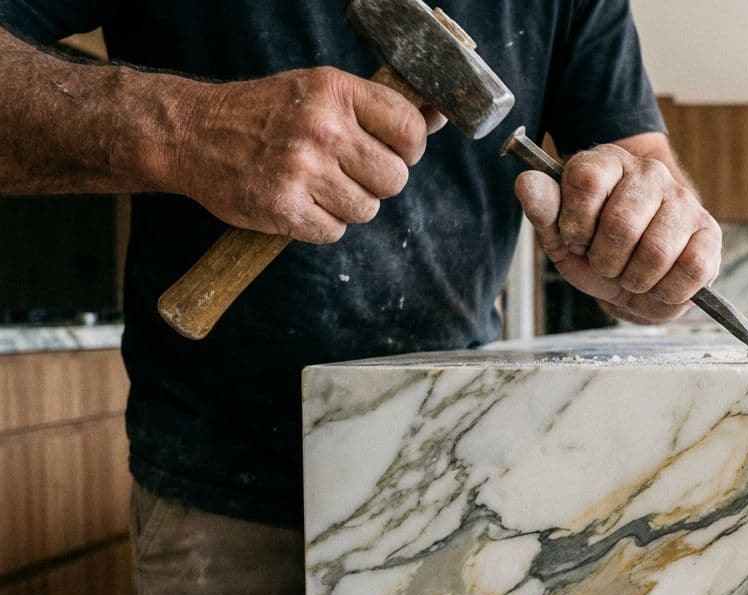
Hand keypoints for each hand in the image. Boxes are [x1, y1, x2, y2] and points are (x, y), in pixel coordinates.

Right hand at [168, 66, 444, 243]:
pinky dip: (320, 225)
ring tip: (316, 185)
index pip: (410, 130)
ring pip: (367, 210)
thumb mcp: (320, 92)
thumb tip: (438, 117)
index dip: (409, 148)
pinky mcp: (284, 207)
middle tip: (344, 171)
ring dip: (347, 206)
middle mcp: (322, 128)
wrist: (192, 134)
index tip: (391, 151)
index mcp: (336, 91)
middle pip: (395, 179)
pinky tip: (298, 202)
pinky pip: (334, 232)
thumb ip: (377, 108)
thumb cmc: (266, 114)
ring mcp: (302, 169)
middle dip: (376, 182)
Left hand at [515, 143, 720, 322]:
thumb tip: (526, 182)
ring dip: (635, 280)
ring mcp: (684, 201)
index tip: (577, 239)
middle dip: (606, 261)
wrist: (635, 277)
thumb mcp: (561, 236)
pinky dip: (667, 291)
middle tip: (607, 264)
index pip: (586, 180)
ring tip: (632, 276)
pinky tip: (658, 284)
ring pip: (656, 252)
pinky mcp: (709, 233)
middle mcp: (650, 173)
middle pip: (621, 225)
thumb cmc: (597, 250)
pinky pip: (691, 270)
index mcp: (608, 162)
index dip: (575, 223)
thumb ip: (543, 209)